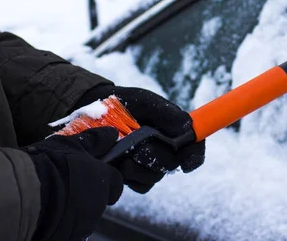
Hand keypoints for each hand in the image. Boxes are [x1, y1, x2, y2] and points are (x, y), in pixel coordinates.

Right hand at [22, 127, 122, 240]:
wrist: (24, 193)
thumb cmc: (48, 164)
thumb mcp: (71, 144)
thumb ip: (95, 141)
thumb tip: (112, 134)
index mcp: (102, 179)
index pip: (116, 182)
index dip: (105, 178)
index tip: (92, 175)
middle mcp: (98, 204)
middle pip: (100, 199)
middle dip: (87, 193)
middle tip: (67, 184)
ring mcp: (84, 223)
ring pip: (85, 216)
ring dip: (74, 208)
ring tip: (53, 198)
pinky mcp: (69, 237)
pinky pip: (69, 230)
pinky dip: (62, 222)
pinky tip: (47, 213)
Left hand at [77, 85, 205, 192]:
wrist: (91, 112)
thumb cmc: (123, 103)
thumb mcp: (143, 101)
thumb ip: (165, 112)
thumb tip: (187, 127)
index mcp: (173, 131)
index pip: (194, 146)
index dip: (195, 155)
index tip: (187, 163)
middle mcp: (164, 149)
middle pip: (172, 163)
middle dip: (156, 157)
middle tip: (138, 149)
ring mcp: (148, 164)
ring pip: (154, 176)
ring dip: (139, 168)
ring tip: (121, 156)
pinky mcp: (133, 177)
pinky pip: (139, 185)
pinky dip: (129, 177)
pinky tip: (116, 164)